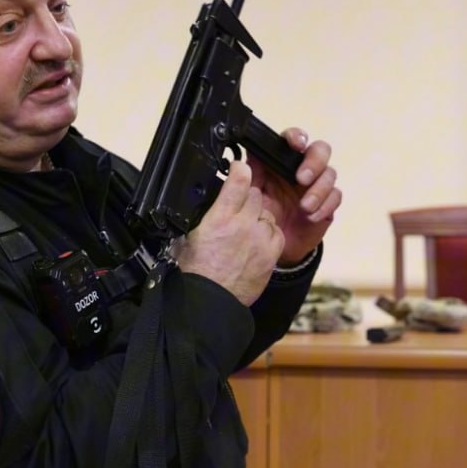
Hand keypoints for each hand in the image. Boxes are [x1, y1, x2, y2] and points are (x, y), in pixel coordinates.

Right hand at [179, 160, 284, 305]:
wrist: (210, 301)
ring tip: (246, 232)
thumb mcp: (190, 236)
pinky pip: (276, 233)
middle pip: (256, 195)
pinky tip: (257, 242)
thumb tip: (210, 201)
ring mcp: (260, 240)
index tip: (240, 167)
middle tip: (238, 211)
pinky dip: (269, 234)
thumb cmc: (197, 272)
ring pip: (268, 214)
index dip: (241, 170)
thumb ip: (206, 215)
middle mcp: (243, 225)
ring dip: (259, 218)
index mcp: (220, 218)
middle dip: (248, 199)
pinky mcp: (271, 255)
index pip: (239, 181)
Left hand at [249, 127, 340, 265]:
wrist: (270, 245)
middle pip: (320, 150)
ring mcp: (317, 185)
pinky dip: (325, 206)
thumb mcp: (250, 195)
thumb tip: (251, 155)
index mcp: (282, 161)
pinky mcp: (328, 202)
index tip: (296, 145)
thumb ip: (252, 175)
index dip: (297, 137)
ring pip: (330, 174)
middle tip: (302, 179)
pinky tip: (312, 217)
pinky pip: (335, 197)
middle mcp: (302, 168)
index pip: (293, 139)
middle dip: (314, 162)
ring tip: (304, 207)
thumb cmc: (259, 215)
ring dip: (319, 190)